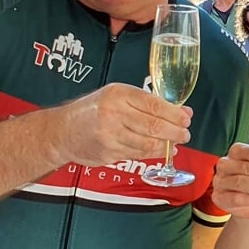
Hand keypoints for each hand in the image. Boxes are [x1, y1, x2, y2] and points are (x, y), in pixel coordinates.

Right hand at [52, 83, 191, 166]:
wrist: (62, 131)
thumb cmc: (93, 110)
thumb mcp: (117, 96)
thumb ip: (148, 102)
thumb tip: (182, 111)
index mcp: (118, 94)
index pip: (155, 105)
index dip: (175, 114)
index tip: (186, 119)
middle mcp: (114, 113)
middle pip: (154, 126)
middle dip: (175, 132)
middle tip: (185, 134)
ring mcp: (110, 135)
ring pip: (148, 143)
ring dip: (167, 145)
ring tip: (176, 142)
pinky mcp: (108, 153)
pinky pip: (138, 154)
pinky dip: (154, 153)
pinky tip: (162, 150)